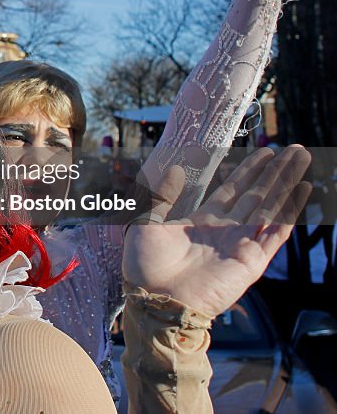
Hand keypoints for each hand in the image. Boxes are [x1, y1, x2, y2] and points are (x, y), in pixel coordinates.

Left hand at [123, 146, 311, 316]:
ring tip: (302, 161)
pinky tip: (302, 192)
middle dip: (276, 172)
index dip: (249, 171)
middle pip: (257, 194)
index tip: (265, 152)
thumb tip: (175, 168)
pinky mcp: (251, 260)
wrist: (153, 297)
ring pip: (271, 208)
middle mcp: (226, 230)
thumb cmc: (145, 265)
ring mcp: (240, 244)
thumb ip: (162, 195)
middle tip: (295, 151)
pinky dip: (289, 212)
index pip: (233, 190)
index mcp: (203, 221)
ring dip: (287, 185)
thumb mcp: (148, 221)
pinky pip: (275, 232)